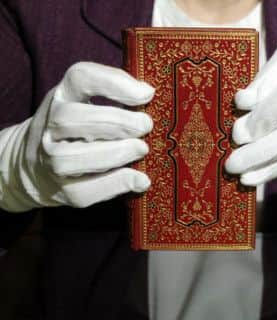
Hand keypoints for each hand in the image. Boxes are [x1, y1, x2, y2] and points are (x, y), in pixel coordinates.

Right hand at [0, 62, 153, 211]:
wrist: (35, 167)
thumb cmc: (75, 132)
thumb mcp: (83, 104)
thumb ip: (112, 98)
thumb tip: (149, 97)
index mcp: (60, 97)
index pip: (79, 78)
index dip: (114, 83)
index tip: (147, 93)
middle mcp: (49, 127)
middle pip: (72, 119)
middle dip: (115, 122)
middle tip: (146, 126)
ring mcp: (50, 161)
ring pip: (71, 158)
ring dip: (113, 153)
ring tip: (142, 149)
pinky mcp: (63, 191)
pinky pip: (86, 190)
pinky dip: (116, 184)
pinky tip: (141, 180)